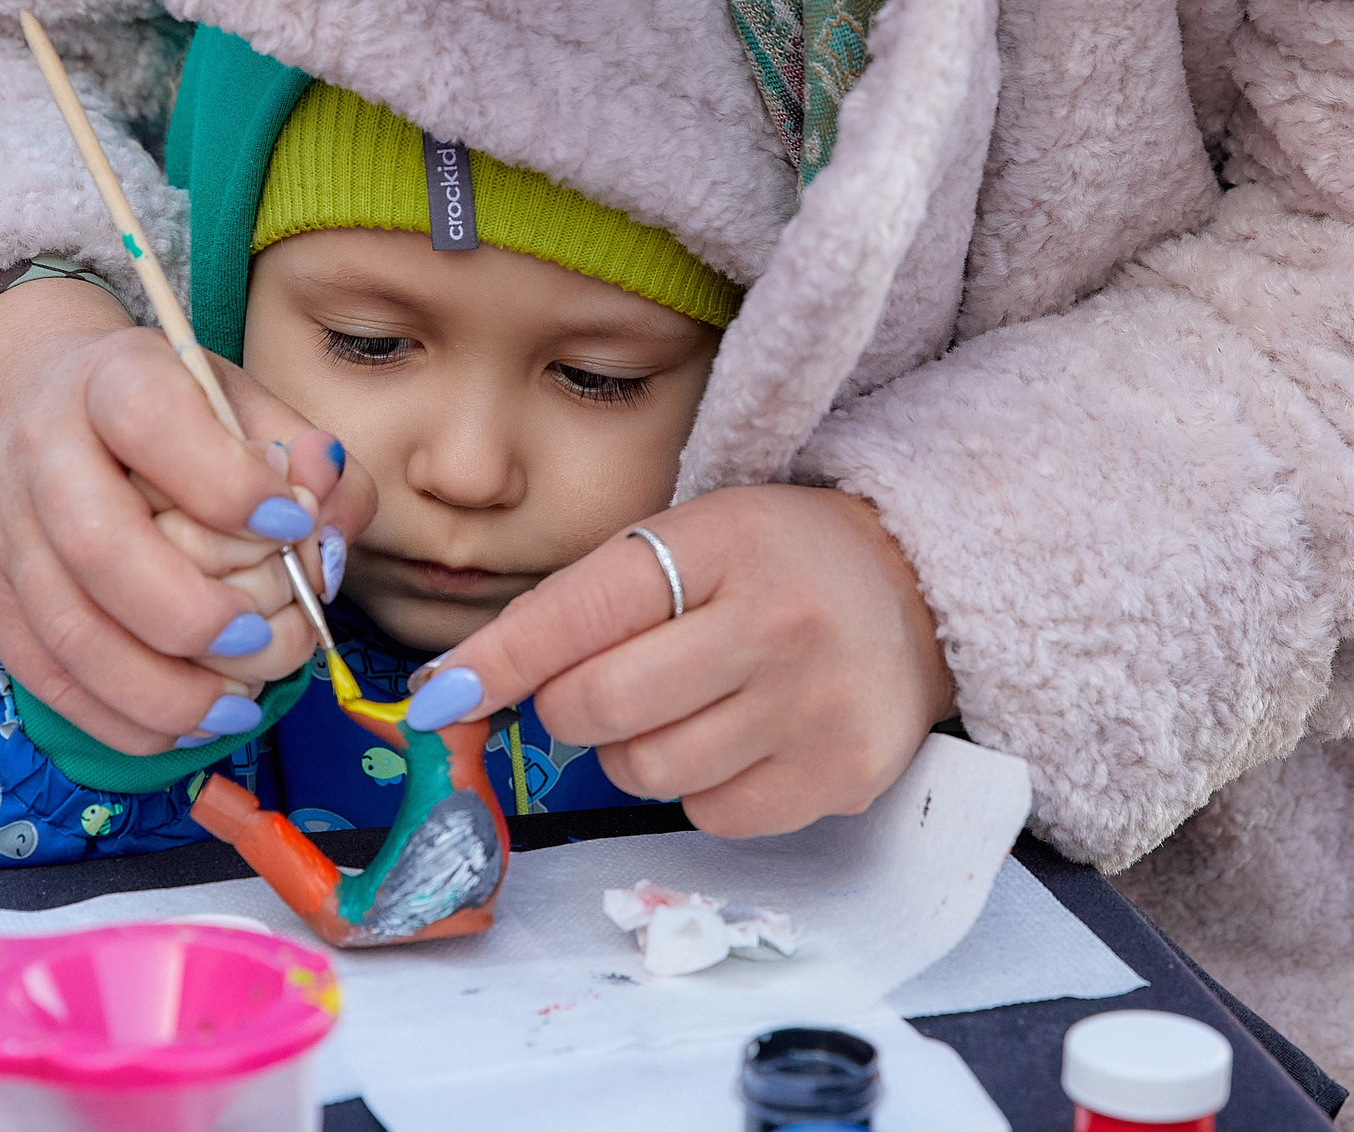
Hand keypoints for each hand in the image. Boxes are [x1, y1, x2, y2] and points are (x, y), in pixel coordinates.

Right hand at [0, 279, 376, 754]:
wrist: (35, 409)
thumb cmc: (167, 420)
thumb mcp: (244, 408)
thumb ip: (304, 458)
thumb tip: (327, 510)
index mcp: (112, 379)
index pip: (149, 419)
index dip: (225, 483)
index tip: (293, 524)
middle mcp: (39, 445)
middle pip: (96, 543)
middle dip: (191, 612)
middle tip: (263, 640)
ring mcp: (0, 526)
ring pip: (68, 629)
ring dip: (164, 688)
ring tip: (240, 702)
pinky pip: (46, 679)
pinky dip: (124, 719)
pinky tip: (188, 722)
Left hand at [409, 484, 956, 836]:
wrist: (914, 588)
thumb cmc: (772, 562)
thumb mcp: (688, 541)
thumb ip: (583, 606)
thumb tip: (457, 690)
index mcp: (725, 542)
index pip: (580, 613)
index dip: (498, 663)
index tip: (439, 700)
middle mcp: (776, 624)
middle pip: (600, 707)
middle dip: (570, 708)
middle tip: (595, 688)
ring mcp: (813, 707)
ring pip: (645, 772)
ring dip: (633, 751)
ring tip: (683, 704)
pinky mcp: (838, 775)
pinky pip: (709, 813)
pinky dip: (699, 785)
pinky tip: (737, 736)